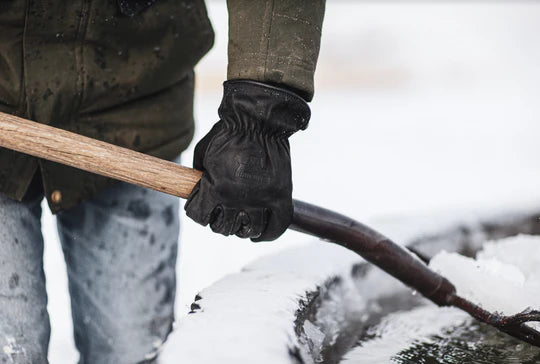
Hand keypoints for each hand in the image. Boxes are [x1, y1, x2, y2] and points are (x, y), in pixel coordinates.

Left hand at [185, 80, 309, 240]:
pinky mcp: (281, 195)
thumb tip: (199, 192)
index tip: (203, 208)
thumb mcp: (203, 152)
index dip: (199, 213)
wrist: (259, 119)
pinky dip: (268, 234)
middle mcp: (237, 199)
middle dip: (220, 221)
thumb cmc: (228, 132)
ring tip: (242, 222)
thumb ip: (200, 175)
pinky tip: (260, 234)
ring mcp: (261, 199)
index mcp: (216, 188)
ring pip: (249, 230)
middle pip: (224, 228)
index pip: (200, 217)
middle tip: (223, 214)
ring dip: (242, 229)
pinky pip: (277, 225)